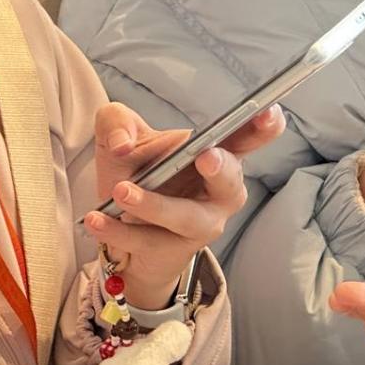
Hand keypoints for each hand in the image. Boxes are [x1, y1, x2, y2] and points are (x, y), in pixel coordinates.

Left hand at [84, 102, 285, 309]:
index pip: (247, 138)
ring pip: (186, 218)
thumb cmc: (134, 174)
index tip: (268, 112)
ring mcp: (199, 225)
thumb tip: (122, 144)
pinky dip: (118, 229)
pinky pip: (147, 241)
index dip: (263, 127)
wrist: (119, 232)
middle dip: (222, 169)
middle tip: (205, 157)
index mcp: (217, 155)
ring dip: (155, 204)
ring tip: (121, 190)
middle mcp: (218, 193)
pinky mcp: (172, 252)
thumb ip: (116, 122)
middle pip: (231, 183)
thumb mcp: (119, 138)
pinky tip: (96, 218)